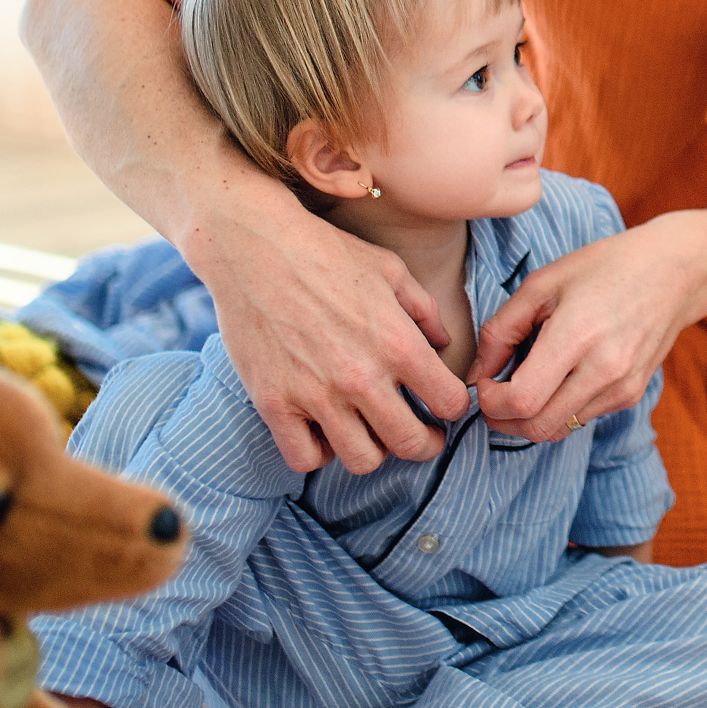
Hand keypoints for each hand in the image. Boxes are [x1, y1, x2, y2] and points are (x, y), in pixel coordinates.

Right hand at [186, 173, 463, 473]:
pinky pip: (305, 459)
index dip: (453, 407)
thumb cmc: (327, 252)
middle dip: (425, 443)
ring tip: (372, 431)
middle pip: (411, 445)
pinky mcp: (273, 404)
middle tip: (422, 433)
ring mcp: (314, 395)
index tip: (443, 404)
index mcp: (398, 344)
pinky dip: (319, 452)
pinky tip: (325, 431)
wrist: (253, 246)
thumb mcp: (392, 270)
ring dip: (374, 450)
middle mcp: (361, 377)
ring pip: (362, 460)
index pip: (449, 404)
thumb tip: (443, 344)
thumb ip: (425, 311)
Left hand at [470, 214, 706, 439]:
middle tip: (494, 394)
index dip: (491, 401)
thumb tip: (476, 375)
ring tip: (524, 383)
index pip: (522, 400)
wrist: (676, 272)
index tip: (486, 381)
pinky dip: (558, 409)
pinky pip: (580, 419)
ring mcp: (622, 387)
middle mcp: (604, 369)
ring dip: (530, 417)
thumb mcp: (542, 283)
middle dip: (502, 419)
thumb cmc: (604, 268)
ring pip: (557, 430)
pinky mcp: (631, 395)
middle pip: (536, 427)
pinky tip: (558, 379)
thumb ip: (501, 330)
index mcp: (577, 335)